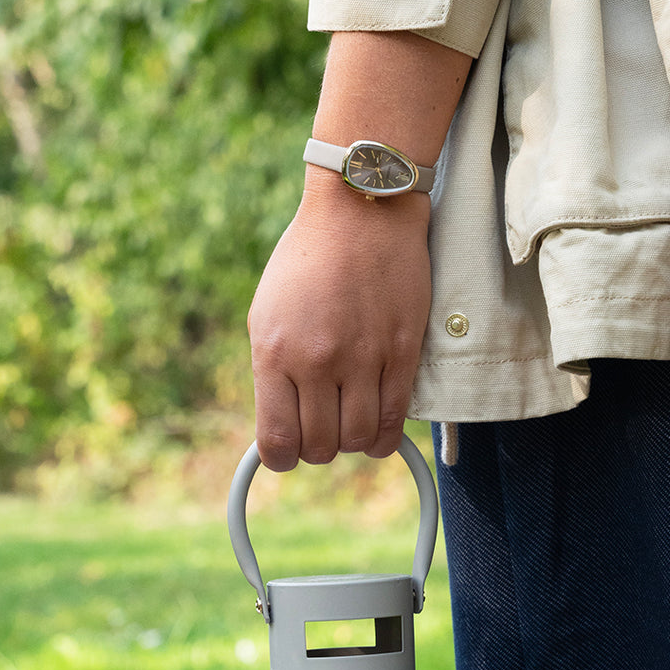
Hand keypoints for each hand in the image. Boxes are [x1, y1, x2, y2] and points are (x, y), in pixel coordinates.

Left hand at [247, 169, 431, 470]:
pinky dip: (385, 436)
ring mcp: (364, 357)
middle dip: (318, 449)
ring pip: (360, 441)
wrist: (360, 211)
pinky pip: (396, 419)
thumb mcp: (267, 313)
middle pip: (320, 448)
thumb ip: (271, 371)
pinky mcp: (402, 350)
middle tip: (322, 428)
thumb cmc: (307, 259)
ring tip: (350, 422)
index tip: (288, 448)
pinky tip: (378, 424)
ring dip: (352, 443)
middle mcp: (318, 361)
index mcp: (276, 352)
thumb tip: (280, 422)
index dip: (281, 457)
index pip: (277, 441)